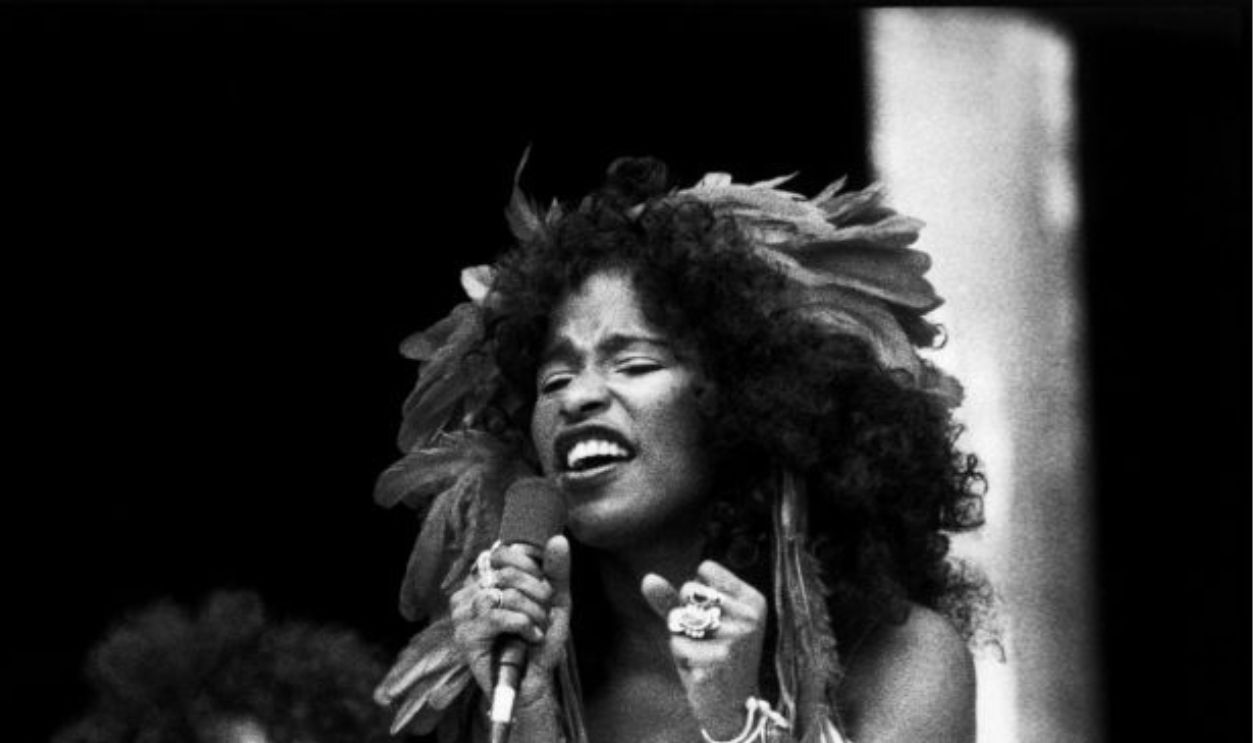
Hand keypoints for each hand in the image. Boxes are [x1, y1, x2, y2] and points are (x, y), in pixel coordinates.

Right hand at [448, 535, 571, 706]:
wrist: (534, 681)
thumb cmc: (540, 639)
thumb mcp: (554, 600)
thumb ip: (556, 570)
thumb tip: (558, 539)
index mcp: (485, 579)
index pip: (501, 553)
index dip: (529, 566)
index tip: (545, 588)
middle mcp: (469, 592)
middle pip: (507, 574)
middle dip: (538, 594)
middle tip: (544, 614)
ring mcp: (463, 614)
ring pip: (505, 595)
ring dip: (533, 612)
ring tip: (538, 628)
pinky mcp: (465, 636)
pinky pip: (497, 616)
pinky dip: (524, 625)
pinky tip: (532, 637)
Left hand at [641, 560, 767, 740]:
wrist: (732, 708)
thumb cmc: (713, 658)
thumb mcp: (697, 623)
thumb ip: (672, 599)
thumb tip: (648, 578)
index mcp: (753, 601)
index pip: (705, 569)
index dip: (695, 594)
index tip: (715, 619)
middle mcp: (748, 617)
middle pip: (689, 591)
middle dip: (686, 616)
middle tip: (707, 642)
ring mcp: (735, 640)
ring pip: (679, 618)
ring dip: (682, 638)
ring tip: (703, 656)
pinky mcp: (716, 662)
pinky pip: (677, 644)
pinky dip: (682, 658)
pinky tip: (702, 671)